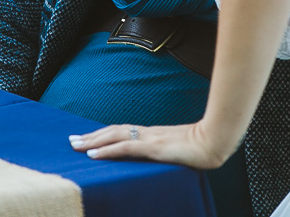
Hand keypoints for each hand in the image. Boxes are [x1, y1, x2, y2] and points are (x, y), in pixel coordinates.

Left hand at [69, 122, 228, 169]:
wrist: (218, 140)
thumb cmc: (205, 146)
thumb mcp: (182, 150)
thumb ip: (169, 152)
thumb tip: (163, 158)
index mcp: (154, 134)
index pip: (123, 132)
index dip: (104, 134)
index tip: (87, 139)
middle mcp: (149, 133)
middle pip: (114, 131)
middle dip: (91, 136)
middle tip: (71, 141)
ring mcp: (151, 139)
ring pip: (115, 137)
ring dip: (93, 141)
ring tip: (76, 146)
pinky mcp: (155, 148)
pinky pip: (126, 148)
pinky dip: (108, 150)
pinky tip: (94, 154)